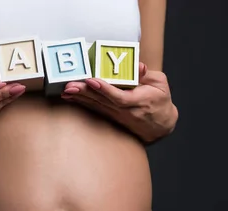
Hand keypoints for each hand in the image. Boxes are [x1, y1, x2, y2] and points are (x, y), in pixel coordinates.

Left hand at [61, 63, 177, 143]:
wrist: (161, 126)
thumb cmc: (160, 101)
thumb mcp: (160, 84)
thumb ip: (147, 75)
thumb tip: (138, 66)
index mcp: (140, 101)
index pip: (120, 97)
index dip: (105, 89)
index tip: (92, 80)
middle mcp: (126, 111)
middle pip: (103, 102)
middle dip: (85, 93)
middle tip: (70, 85)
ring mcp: (118, 116)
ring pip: (97, 106)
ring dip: (80, 98)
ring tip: (66, 90)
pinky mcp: (112, 117)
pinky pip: (96, 109)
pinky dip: (83, 102)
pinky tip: (71, 97)